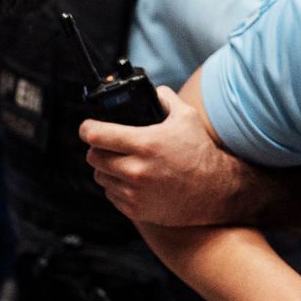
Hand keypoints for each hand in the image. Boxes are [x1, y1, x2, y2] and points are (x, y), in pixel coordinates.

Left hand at [83, 86, 223, 224]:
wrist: (213, 191)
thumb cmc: (199, 153)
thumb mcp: (187, 118)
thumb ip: (166, 99)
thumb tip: (153, 90)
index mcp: (145, 144)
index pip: (97, 136)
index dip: (87, 128)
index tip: (88, 127)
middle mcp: (136, 169)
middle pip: (93, 156)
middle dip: (97, 148)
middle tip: (108, 145)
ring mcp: (134, 192)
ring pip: (100, 176)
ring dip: (106, 168)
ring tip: (122, 162)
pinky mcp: (135, 209)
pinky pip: (110, 194)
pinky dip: (116, 186)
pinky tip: (132, 180)